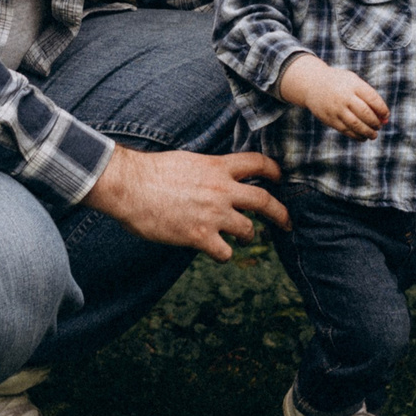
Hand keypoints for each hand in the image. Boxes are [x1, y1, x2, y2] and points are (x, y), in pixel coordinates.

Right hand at [83, 145, 286, 261]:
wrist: (129, 186)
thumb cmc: (150, 172)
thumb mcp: (187, 161)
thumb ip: (206, 170)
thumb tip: (214, 177)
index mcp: (217, 167)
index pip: (257, 163)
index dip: (273, 170)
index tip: (279, 177)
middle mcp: (221, 190)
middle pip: (264, 201)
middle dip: (280, 214)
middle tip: (287, 222)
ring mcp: (213, 214)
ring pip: (248, 230)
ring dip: (248, 236)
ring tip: (242, 239)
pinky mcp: (200, 235)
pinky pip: (225, 252)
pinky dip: (224, 255)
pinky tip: (217, 253)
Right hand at [277, 53, 389, 137]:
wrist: (312, 84)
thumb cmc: (340, 84)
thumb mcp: (354, 83)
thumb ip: (369, 98)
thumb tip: (385, 118)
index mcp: (353, 84)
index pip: (373, 99)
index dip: (382, 110)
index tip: (386, 115)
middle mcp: (344, 96)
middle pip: (365, 113)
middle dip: (375, 122)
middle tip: (379, 126)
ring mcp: (336, 109)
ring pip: (356, 125)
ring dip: (368, 132)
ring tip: (373, 135)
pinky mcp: (330, 119)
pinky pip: (346, 130)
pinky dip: (357, 136)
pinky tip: (363, 137)